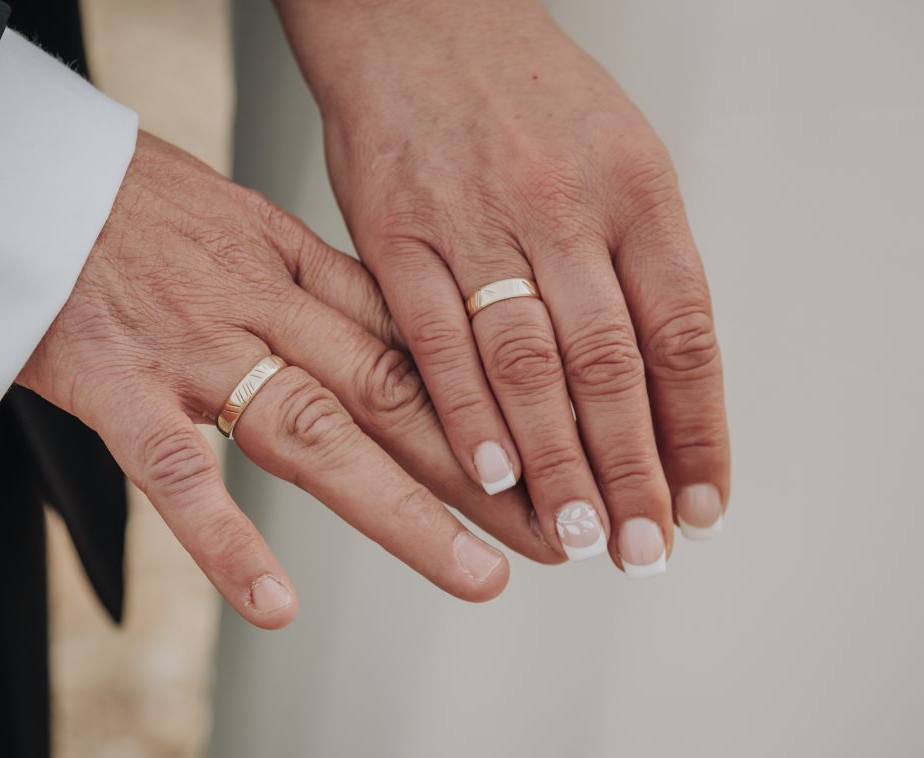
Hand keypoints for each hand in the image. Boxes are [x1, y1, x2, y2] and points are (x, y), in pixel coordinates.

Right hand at [18, 132, 557, 628]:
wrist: (33, 177)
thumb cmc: (142, 205)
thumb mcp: (250, 224)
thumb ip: (319, 287)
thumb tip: (396, 340)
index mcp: (297, 265)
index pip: (412, 343)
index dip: (487, 404)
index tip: (547, 453)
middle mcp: (262, 307)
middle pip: (391, 394)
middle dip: (481, 468)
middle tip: (551, 528)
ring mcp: (194, 350)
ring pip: (313, 432)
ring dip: (401, 510)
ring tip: (475, 572)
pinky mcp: (117, 387)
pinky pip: (175, 471)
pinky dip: (224, 540)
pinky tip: (274, 601)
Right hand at [277, 0, 729, 572]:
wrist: (415, 19)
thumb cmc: (519, 91)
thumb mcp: (615, 151)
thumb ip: (636, 262)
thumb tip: (661, 384)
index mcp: (635, 187)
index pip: (683, 333)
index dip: (696, 431)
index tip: (702, 501)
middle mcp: (563, 206)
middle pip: (611, 364)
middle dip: (631, 470)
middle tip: (640, 545)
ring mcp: (476, 219)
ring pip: (528, 363)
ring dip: (556, 462)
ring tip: (574, 531)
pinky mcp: (395, 232)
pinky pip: (434, 337)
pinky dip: (465, 412)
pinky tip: (489, 471)